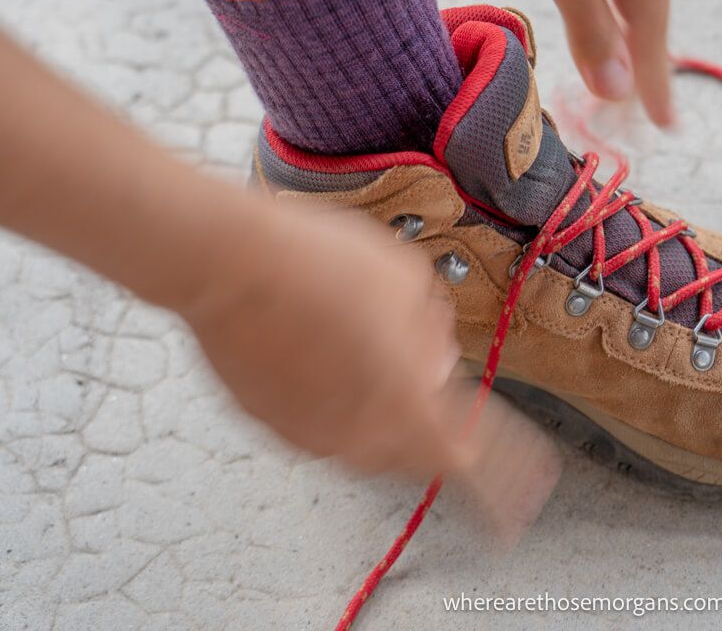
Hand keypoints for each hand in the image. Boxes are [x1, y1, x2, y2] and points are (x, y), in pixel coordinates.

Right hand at [179, 203, 462, 473]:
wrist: (231, 264)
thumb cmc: (321, 265)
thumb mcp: (408, 280)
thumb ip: (432, 333)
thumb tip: (435, 362)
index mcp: (406, 405)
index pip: (457, 456)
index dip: (477, 448)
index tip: (490, 445)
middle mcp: (357, 436)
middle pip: (408, 457)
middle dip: (426, 431)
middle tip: (426, 392)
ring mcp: (306, 433)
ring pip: (359, 442)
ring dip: (377, 416)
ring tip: (371, 364)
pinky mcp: (266, 421)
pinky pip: (315, 424)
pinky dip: (331, 405)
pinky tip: (326, 359)